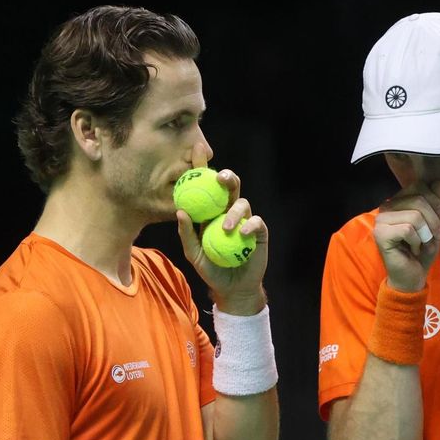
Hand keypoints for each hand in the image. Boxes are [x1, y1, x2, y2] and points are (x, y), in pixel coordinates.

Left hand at [176, 168, 267, 315]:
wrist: (232, 288)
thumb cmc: (211, 270)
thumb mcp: (194, 255)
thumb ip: (187, 234)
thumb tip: (181, 211)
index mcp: (211, 212)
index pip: (206, 186)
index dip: (202, 167)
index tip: (197, 151)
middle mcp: (228, 211)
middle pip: (230, 186)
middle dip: (226, 176)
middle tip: (219, 178)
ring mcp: (245, 220)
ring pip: (242, 202)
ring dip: (234, 212)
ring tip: (225, 228)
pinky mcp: (259, 231)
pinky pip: (256, 222)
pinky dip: (249, 225)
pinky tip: (242, 233)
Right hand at [374, 182, 439, 292]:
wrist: (412, 275)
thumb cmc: (423, 250)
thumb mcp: (435, 224)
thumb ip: (436, 204)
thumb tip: (438, 183)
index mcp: (398, 201)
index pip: (420, 186)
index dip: (435, 202)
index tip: (439, 222)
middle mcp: (386, 206)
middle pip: (418, 199)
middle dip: (434, 220)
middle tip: (434, 236)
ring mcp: (381, 220)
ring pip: (414, 215)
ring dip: (426, 233)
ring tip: (423, 243)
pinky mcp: (380, 234)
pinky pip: (407, 229)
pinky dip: (416, 241)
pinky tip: (413, 249)